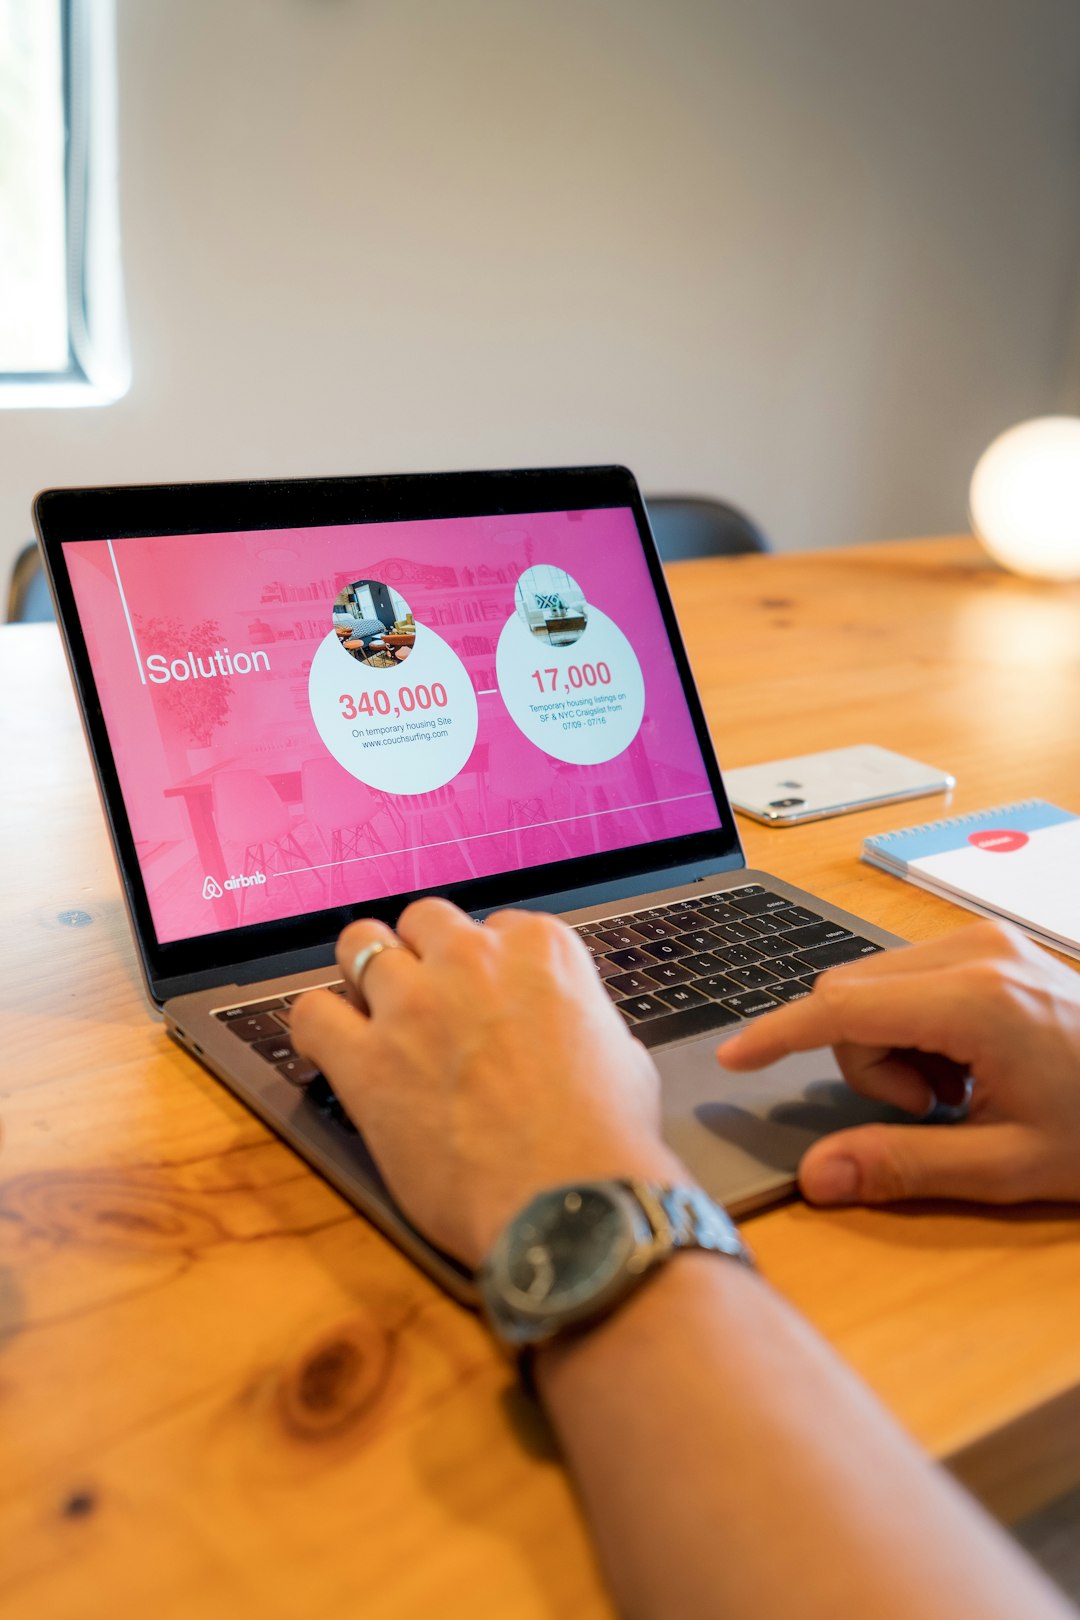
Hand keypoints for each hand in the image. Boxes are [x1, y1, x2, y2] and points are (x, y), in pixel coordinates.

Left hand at [290, 899, 685, 1265]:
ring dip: (363, 977)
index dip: (485, 967)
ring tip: (370, 1015)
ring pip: (359, 945)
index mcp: (541, 950)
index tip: (483, 997)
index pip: (496, 927)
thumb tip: (585, 1038)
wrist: (575, 1201)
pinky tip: (327, 1050)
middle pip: (423, 922)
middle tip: (426, 1000)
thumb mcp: (624, 1056)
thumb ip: (585, 1024)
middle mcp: (472, 960)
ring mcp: (414, 1005)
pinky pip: (310, 1013)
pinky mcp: (366, 1059)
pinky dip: (315, 1027)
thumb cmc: (607, 1140)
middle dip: (421, 955)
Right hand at [717, 921, 1079, 1206]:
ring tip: (957, 1089)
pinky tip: (967, 1061)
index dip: (777, 1034)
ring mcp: (983, 939)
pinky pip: (905, 977)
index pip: (840, 1008)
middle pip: (848, 995)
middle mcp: (972, 952)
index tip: (733, 1059)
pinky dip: (912, 1024)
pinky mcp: (989, 942)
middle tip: (932, 1108)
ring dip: (888, 1044)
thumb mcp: (1007, 1166)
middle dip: (864, 1061)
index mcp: (975, 1002)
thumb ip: (904, 1166)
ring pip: (870, 985)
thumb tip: (816, 1176)